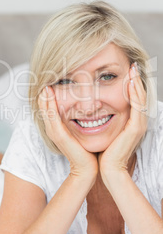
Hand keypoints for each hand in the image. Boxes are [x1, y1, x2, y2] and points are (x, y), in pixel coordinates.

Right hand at [38, 86, 97, 178]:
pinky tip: (49, 92)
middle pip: (44, 106)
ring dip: (44, 96)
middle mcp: (52, 128)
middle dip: (44, 92)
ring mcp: (54, 131)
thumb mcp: (82, 131)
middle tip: (44, 77)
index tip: (51, 80)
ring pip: (45, 109)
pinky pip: (51, 115)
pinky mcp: (58, 135)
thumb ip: (82, 119)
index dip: (48, 95)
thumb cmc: (87, 150)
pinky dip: (49, 103)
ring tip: (45, 82)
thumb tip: (90, 105)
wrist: (88, 168)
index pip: (48, 107)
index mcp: (57, 127)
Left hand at [98, 63, 147, 179]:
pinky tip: (131, 83)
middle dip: (136, 79)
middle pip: (139, 96)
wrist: (107, 169)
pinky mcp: (136, 129)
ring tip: (133, 69)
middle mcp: (137, 122)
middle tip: (133, 64)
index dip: (131, 84)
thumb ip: (103, 119)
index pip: (133, 99)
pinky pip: (138, 107)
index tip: (126, 70)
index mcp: (130, 122)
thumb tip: (92, 107)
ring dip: (137, 83)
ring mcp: (138, 125)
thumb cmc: (103, 151)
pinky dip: (135, 94)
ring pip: (140, 99)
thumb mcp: (104, 130)